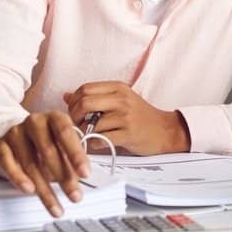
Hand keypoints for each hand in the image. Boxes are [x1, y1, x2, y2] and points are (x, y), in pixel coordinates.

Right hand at [0, 111, 88, 216]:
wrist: (20, 134)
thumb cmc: (48, 140)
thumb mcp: (64, 146)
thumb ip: (71, 161)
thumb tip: (79, 179)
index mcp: (55, 117)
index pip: (66, 133)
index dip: (76, 155)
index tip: (85, 174)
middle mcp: (35, 121)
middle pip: (48, 151)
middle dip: (63, 177)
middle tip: (74, 196)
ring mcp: (16, 132)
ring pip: (30, 163)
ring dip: (44, 189)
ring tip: (55, 206)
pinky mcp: (1, 145)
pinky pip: (8, 163)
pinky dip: (18, 178)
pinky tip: (29, 190)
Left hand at [64, 81, 190, 154]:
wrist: (165, 131)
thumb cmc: (140, 116)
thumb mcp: (119, 100)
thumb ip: (94, 97)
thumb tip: (66, 96)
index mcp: (118, 88)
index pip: (85, 88)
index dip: (73, 102)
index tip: (74, 113)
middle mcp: (122, 99)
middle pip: (84, 103)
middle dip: (74, 116)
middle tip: (77, 125)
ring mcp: (126, 116)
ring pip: (92, 123)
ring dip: (85, 133)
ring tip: (88, 136)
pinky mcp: (128, 134)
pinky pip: (101, 139)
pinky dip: (94, 144)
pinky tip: (98, 143)